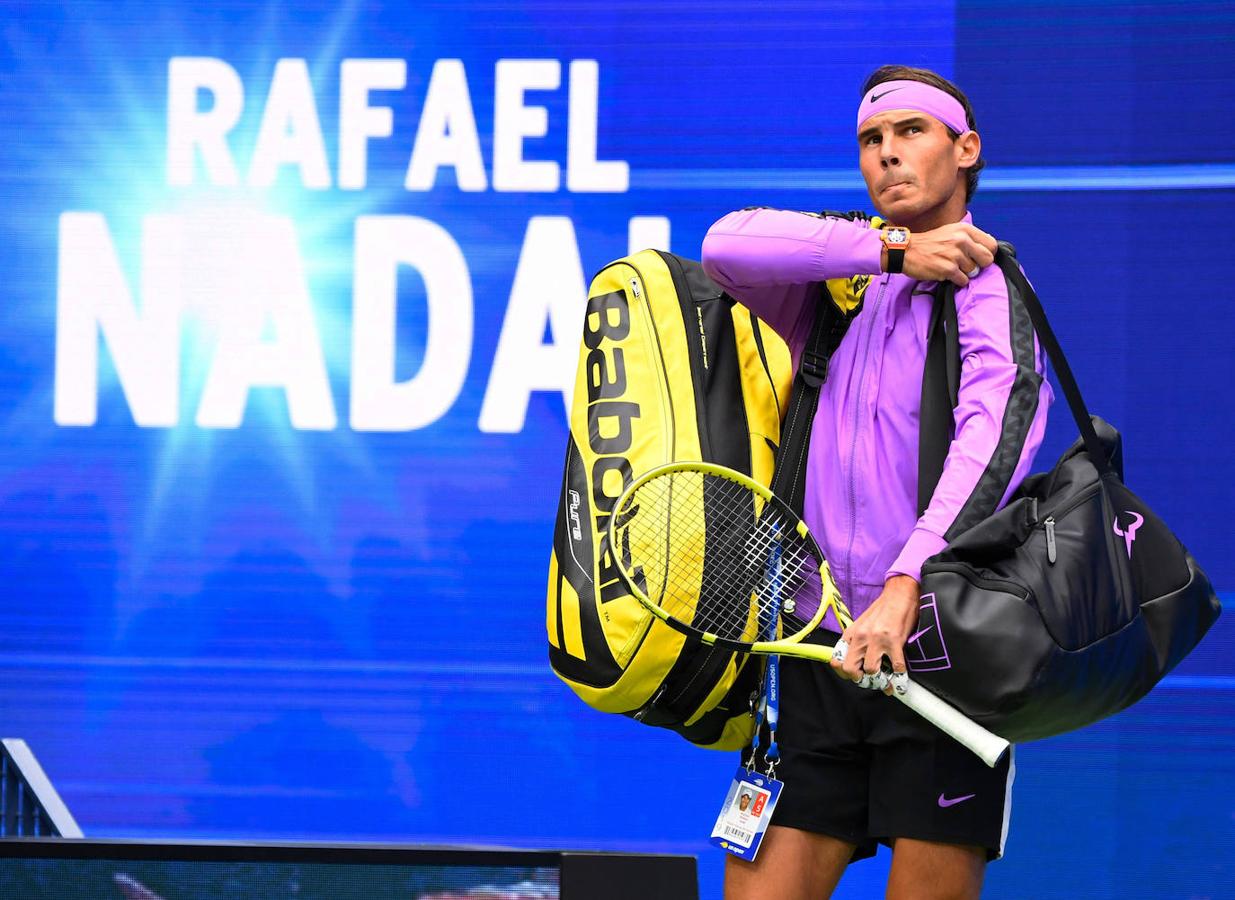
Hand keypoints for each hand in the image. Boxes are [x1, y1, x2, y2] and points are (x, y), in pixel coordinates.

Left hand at [829, 575, 920, 695]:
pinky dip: (899, 675)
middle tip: (869, 680)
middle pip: (850, 669)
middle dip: (859, 679)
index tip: (855, 675)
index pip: (837, 660)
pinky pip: (896, 667)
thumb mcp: (862, 625)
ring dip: (879, 678)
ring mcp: (877, 640)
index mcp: (851, 634)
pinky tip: (900, 675)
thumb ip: (856, 642)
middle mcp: (861, 637)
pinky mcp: (895, 642)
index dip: (844, 673)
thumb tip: (855, 662)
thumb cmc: (882, 610)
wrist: (899, 595)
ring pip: (871, 670)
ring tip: (886, 677)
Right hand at [890, 223, 996, 286]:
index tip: (978, 257)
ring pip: (974, 271)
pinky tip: (946, 273)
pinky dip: (956, 280)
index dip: (987, 253)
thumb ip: (969, 237)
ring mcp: (955, 255)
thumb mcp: (950, 231)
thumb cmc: (929, 243)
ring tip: (951, 267)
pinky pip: (963, 280)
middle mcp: (962, 240)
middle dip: (979, 265)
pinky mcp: (948, 269)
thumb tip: (989, 244)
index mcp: (965, 230)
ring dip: (964, 273)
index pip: (991, 244)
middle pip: (987, 259)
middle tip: (967, 265)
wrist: (906, 250)